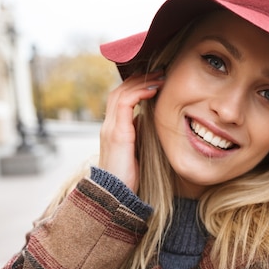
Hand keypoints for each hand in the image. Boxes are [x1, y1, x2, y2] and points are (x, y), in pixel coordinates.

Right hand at [99, 72, 163, 191]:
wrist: (117, 196)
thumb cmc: (130, 179)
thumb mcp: (138, 153)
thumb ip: (140, 136)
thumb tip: (148, 120)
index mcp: (114, 130)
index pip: (121, 99)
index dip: (137, 87)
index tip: (156, 81)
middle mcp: (109, 126)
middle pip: (119, 91)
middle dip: (139, 79)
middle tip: (160, 72)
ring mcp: (111, 128)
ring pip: (120, 93)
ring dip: (141, 82)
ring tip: (159, 76)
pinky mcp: (116, 133)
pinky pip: (124, 103)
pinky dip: (139, 93)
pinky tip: (153, 89)